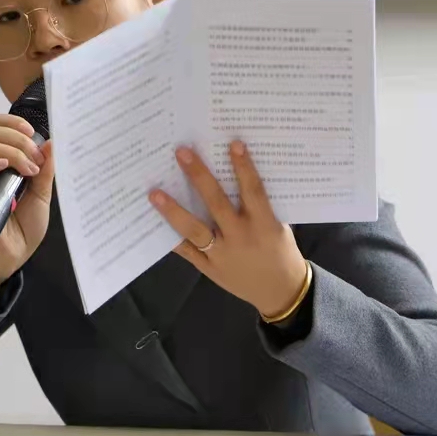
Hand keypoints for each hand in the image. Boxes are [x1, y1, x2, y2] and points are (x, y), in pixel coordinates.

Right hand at [0, 114, 54, 288]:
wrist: (17, 254)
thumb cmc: (28, 226)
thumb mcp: (44, 193)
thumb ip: (46, 168)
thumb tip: (51, 141)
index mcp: (7, 160)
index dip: (12, 122)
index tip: (31, 133)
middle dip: (17, 139)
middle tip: (35, 160)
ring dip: (11, 152)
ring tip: (27, 172)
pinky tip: (3, 166)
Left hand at [148, 142, 307, 318]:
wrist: (280, 292)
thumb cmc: (282, 252)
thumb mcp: (279, 227)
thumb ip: (260, 206)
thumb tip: (237, 175)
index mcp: (263, 225)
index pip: (252, 191)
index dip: (244, 167)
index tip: (233, 144)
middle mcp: (240, 238)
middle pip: (216, 203)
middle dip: (198, 176)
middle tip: (181, 152)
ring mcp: (222, 255)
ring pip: (195, 230)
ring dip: (173, 210)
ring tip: (154, 193)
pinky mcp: (210, 268)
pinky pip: (188, 251)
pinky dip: (172, 238)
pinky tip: (154, 223)